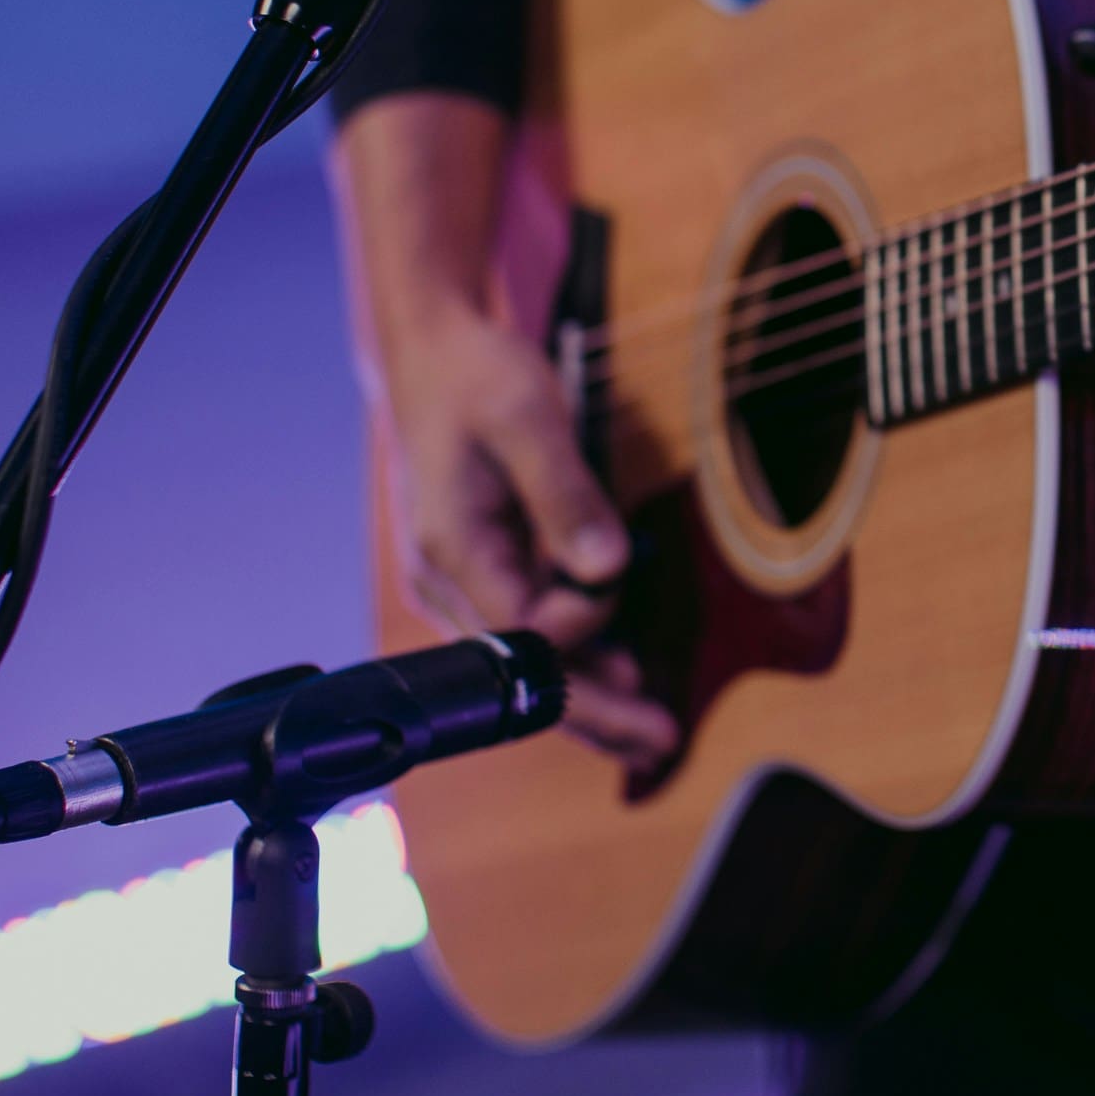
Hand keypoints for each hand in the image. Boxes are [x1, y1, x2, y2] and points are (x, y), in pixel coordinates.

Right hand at [375, 305, 680, 771]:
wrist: (431, 353)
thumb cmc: (476, 378)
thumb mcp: (527, 419)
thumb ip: (567, 495)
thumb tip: (608, 569)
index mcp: (452, 552)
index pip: (523, 628)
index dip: (582, 621)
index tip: (619, 570)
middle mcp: (448, 582)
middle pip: (521, 673)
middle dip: (595, 713)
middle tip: (663, 741)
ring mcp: (462, 581)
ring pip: (526, 661)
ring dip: (591, 692)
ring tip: (653, 728)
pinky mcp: (484, 570)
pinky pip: (528, 630)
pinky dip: (576, 654)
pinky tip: (619, 671)